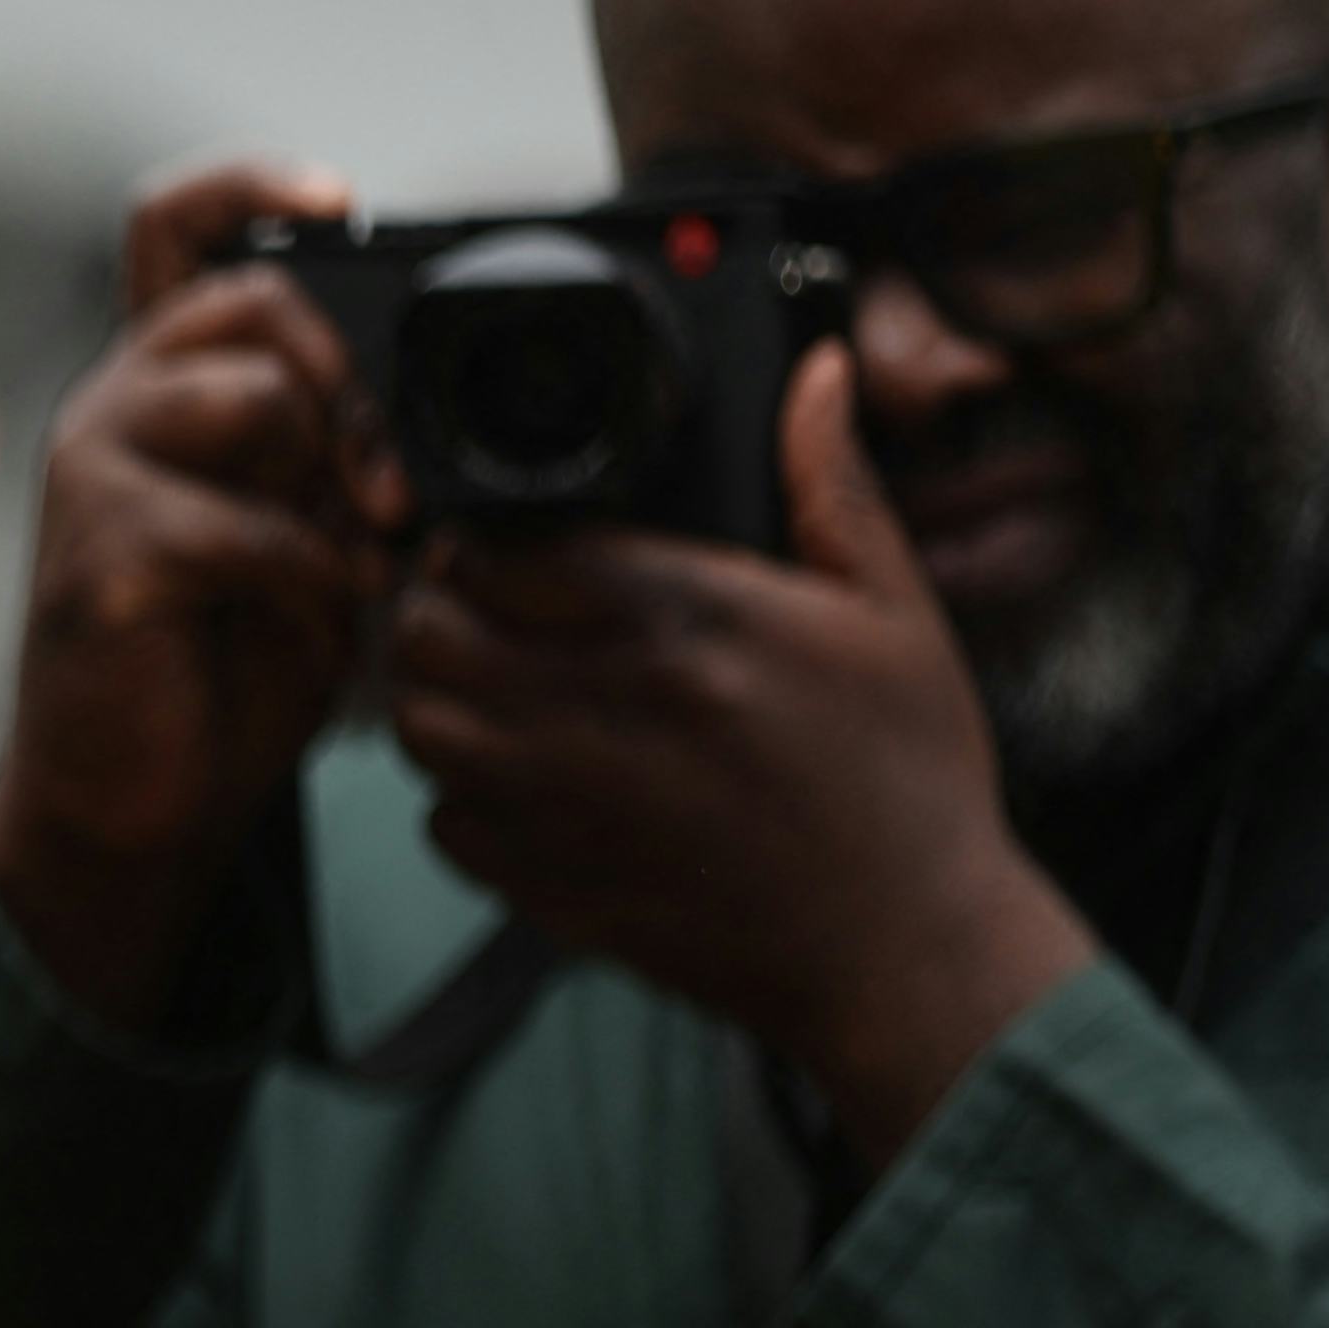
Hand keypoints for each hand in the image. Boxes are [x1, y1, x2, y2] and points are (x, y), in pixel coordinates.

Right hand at [0, 159, 395, 1024]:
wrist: (140, 802)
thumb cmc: (226, 661)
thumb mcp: (308, 530)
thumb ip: (338, 453)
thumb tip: (427, 413)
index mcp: (166, 384)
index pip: (175, 226)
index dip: (251, 186)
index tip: (337, 202)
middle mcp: (115, 408)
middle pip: (246, 299)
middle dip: (351, 376)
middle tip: (395, 483)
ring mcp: (91, 477)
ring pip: (245, 396)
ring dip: (334, 476)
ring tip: (360, 556)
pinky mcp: (98, 561)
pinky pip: (239, 526)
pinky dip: (307, 579)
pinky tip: (317, 623)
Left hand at [386, 343, 1094, 1167]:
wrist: (911, 953)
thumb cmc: (909, 784)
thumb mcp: (893, 613)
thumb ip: (831, 484)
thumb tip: (814, 374)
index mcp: (687, 622)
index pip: (504, 545)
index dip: (489, 535)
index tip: (512, 544)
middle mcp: (607, 707)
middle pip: (429, 626)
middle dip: (442, 606)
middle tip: (485, 611)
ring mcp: (566, 803)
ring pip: (416, 721)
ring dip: (440, 695)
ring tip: (495, 687)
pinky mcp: (550, 885)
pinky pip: (442, 822)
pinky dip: (461, 799)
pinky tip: (522, 782)